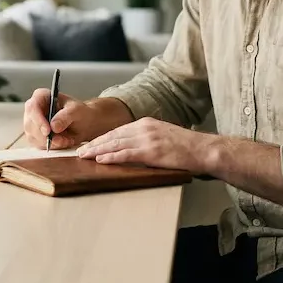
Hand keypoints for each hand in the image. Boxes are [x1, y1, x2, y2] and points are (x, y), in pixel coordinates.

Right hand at [22, 90, 132, 149]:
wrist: (84, 123)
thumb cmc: (80, 112)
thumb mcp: (77, 110)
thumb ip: (66, 116)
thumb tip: (54, 126)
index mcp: (42, 96)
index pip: (32, 107)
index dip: (38, 120)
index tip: (48, 131)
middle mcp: (34, 109)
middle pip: (30, 124)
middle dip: (46, 136)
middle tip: (62, 140)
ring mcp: (33, 123)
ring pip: (33, 137)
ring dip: (51, 142)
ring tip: (67, 140)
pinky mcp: (35, 136)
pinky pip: (38, 145)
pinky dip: (51, 146)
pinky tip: (63, 142)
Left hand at [76, 117, 215, 174]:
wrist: (203, 149)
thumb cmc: (186, 146)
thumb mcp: (163, 136)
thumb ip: (146, 139)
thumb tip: (130, 148)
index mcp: (146, 123)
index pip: (118, 130)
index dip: (102, 138)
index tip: (89, 144)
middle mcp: (144, 128)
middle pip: (113, 136)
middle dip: (94, 144)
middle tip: (80, 151)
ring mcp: (147, 139)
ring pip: (115, 144)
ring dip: (97, 151)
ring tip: (84, 156)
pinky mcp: (151, 152)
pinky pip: (126, 154)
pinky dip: (111, 157)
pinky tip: (101, 160)